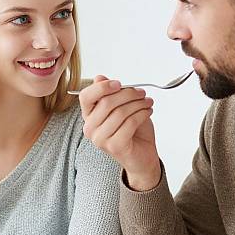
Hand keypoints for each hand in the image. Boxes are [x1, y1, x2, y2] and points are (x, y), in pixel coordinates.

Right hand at [79, 75, 160, 189]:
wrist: (142, 156)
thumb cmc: (132, 131)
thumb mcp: (122, 107)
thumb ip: (111, 93)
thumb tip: (99, 77)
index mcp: (89, 116)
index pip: (86, 97)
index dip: (102, 87)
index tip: (119, 84)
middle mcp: (90, 129)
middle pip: (106, 102)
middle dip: (128, 94)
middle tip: (142, 92)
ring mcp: (101, 139)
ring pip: (120, 112)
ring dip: (138, 104)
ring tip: (148, 102)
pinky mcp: (114, 146)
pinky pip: (129, 123)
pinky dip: (142, 114)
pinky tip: (148, 112)